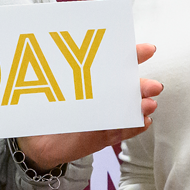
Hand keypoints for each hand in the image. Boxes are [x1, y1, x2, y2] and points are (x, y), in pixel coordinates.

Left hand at [16, 44, 162, 169]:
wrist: (35, 140)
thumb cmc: (43, 108)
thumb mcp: (51, 87)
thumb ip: (59, 74)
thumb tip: (58, 49)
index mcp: (95, 80)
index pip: (117, 64)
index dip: (134, 56)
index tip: (148, 50)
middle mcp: (105, 97)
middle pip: (129, 88)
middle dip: (143, 86)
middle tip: (153, 86)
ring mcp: (106, 116)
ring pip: (129, 110)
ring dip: (142, 106)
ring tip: (148, 105)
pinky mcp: (103, 136)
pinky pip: (123, 131)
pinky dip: (135, 127)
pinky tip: (144, 121)